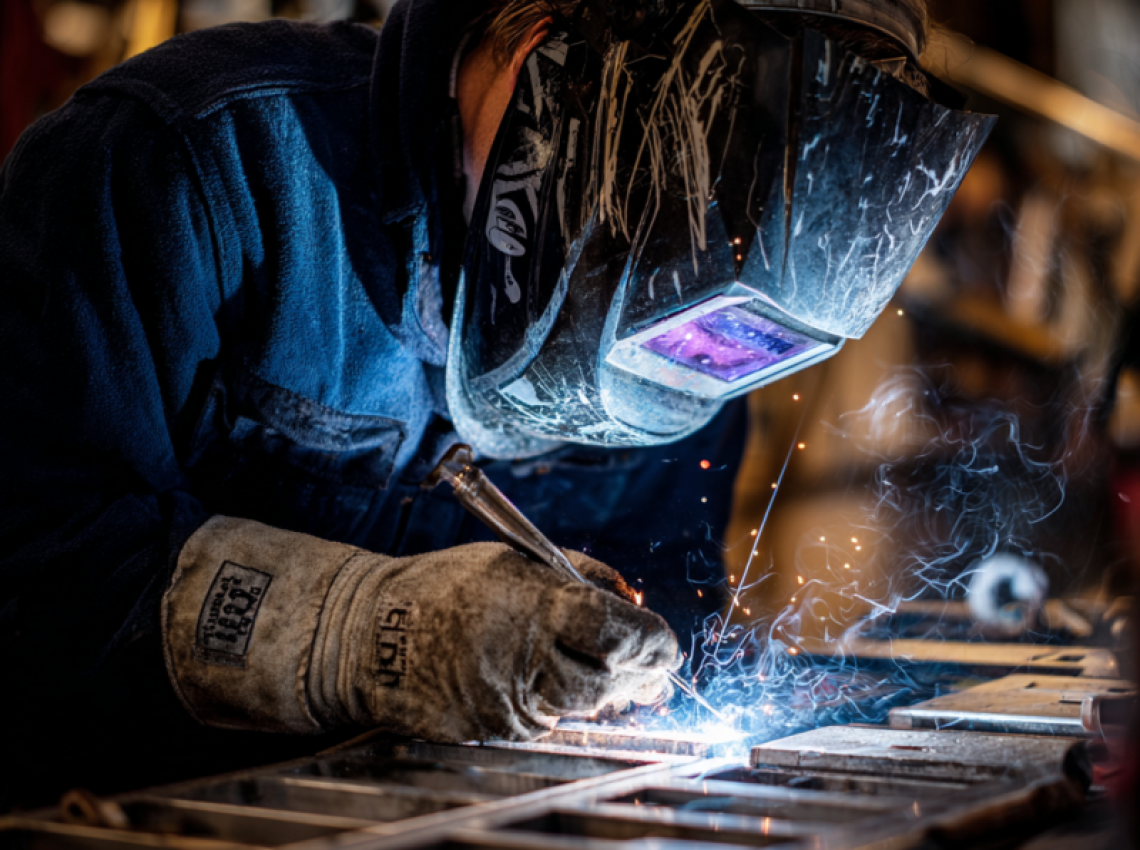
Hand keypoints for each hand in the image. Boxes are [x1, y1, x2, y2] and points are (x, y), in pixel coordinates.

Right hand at [163, 518, 677, 740]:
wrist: (373, 635)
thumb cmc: (450, 587)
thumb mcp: (521, 559)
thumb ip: (585, 577)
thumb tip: (635, 603)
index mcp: (537, 606)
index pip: (620, 632)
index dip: (653, 640)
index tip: (664, 641)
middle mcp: (527, 661)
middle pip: (612, 682)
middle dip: (639, 672)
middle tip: (648, 662)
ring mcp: (510, 705)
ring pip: (586, 709)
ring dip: (604, 689)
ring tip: (596, 665)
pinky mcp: (495, 733)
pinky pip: (549, 722)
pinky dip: (561, 703)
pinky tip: (548, 679)